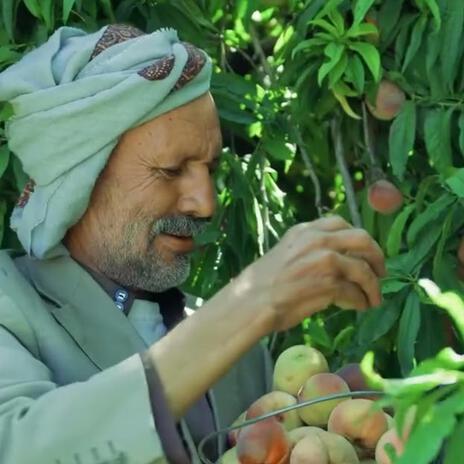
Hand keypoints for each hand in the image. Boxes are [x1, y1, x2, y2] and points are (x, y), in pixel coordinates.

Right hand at [237, 216, 385, 331]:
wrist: (252, 301)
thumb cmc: (264, 282)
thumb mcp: (287, 252)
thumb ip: (310, 248)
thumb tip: (339, 258)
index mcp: (305, 230)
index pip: (341, 223)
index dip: (358, 238)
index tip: (364, 251)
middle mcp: (317, 240)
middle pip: (362, 240)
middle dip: (377, 257)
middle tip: (381, 272)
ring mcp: (325, 261)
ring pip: (364, 270)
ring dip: (373, 287)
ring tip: (373, 299)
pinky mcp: (329, 284)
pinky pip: (356, 292)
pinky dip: (361, 301)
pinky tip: (358, 307)